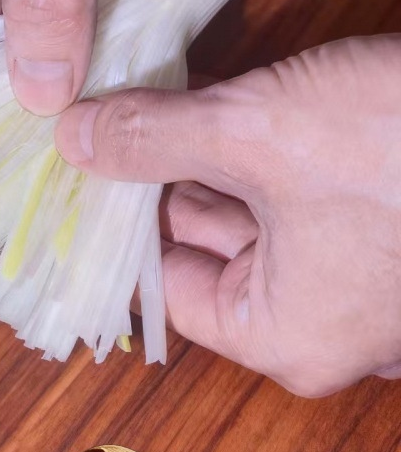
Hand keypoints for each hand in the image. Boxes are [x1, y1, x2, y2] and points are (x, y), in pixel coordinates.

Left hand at [55, 35, 400, 395]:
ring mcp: (361, 283)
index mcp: (284, 337)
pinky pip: (304, 204)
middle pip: (213, 254)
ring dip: (216, 166)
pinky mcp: (384, 238)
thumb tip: (80, 138)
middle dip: (169, 189)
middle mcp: (323, 324)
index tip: (96, 184)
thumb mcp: (259, 132)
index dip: (128, 232)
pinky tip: (232, 114)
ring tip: (168, 114)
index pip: (171, 291)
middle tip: (122, 137)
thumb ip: (157, 140)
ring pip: (260, 222)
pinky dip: (266, 161)